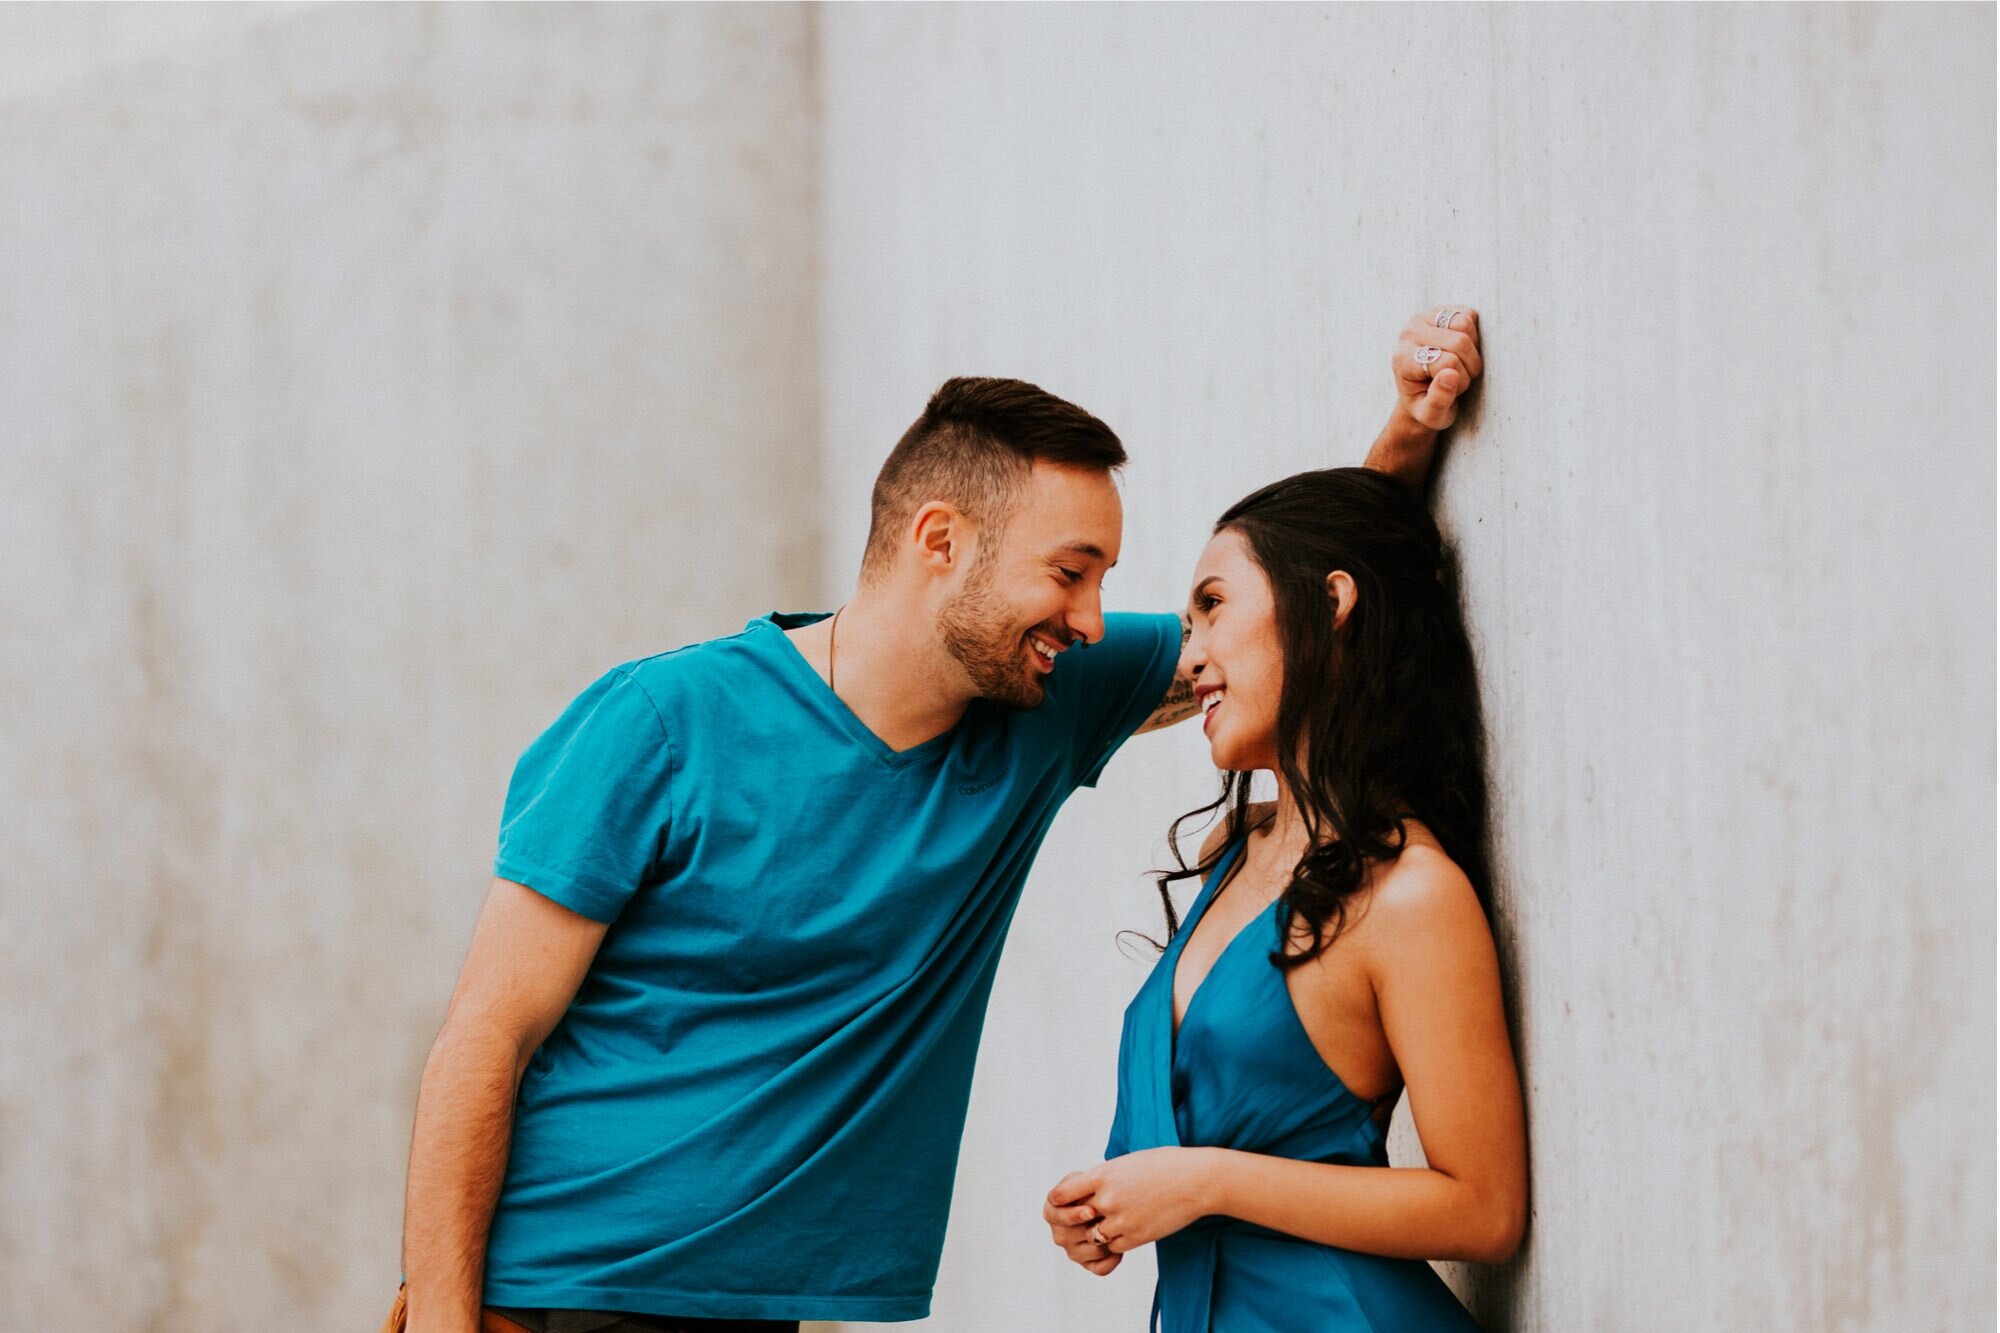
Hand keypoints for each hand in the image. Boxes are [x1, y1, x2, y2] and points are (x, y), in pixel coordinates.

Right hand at [1043, 1181, 1120, 1274]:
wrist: (1112, 1198)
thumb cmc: (1096, 1186)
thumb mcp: (1086, 1179)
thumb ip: (1081, 1188)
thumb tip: (1089, 1209)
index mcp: (1052, 1211)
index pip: (1056, 1215)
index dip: (1073, 1215)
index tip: (1091, 1211)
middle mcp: (1059, 1233)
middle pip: (1067, 1236)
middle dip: (1088, 1229)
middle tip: (1105, 1223)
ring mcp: (1073, 1250)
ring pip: (1085, 1253)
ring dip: (1102, 1243)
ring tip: (1116, 1231)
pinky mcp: (1088, 1263)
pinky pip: (1099, 1268)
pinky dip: (1110, 1261)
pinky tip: (1119, 1250)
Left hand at [1045, 1147, 1216, 1255]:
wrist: (1197, 1180)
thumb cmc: (1164, 1165)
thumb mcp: (1126, 1163)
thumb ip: (1103, 1179)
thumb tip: (1085, 1192)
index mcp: (1102, 1175)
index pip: (1061, 1195)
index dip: (1059, 1202)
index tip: (1066, 1203)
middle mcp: (1107, 1199)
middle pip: (1073, 1220)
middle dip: (1076, 1222)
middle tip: (1084, 1219)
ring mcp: (1121, 1221)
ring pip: (1092, 1237)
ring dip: (1097, 1233)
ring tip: (1110, 1224)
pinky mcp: (1136, 1238)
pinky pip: (1113, 1247)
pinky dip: (1115, 1242)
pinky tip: (1128, 1230)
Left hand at [1393, 305, 1482, 430]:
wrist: (1424, 389)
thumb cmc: (1428, 404)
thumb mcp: (1432, 416)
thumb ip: (1438, 402)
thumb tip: (1450, 374)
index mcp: (1402, 359)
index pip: (1448, 363)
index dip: (1460, 381)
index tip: (1450, 390)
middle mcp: (1408, 333)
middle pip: (1459, 343)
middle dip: (1469, 366)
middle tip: (1459, 378)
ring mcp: (1423, 317)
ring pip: (1465, 326)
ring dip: (1473, 350)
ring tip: (1461, 363)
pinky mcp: (1440, 309)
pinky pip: (1469, 315)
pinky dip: (1474, 335)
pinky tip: (1462, 349)